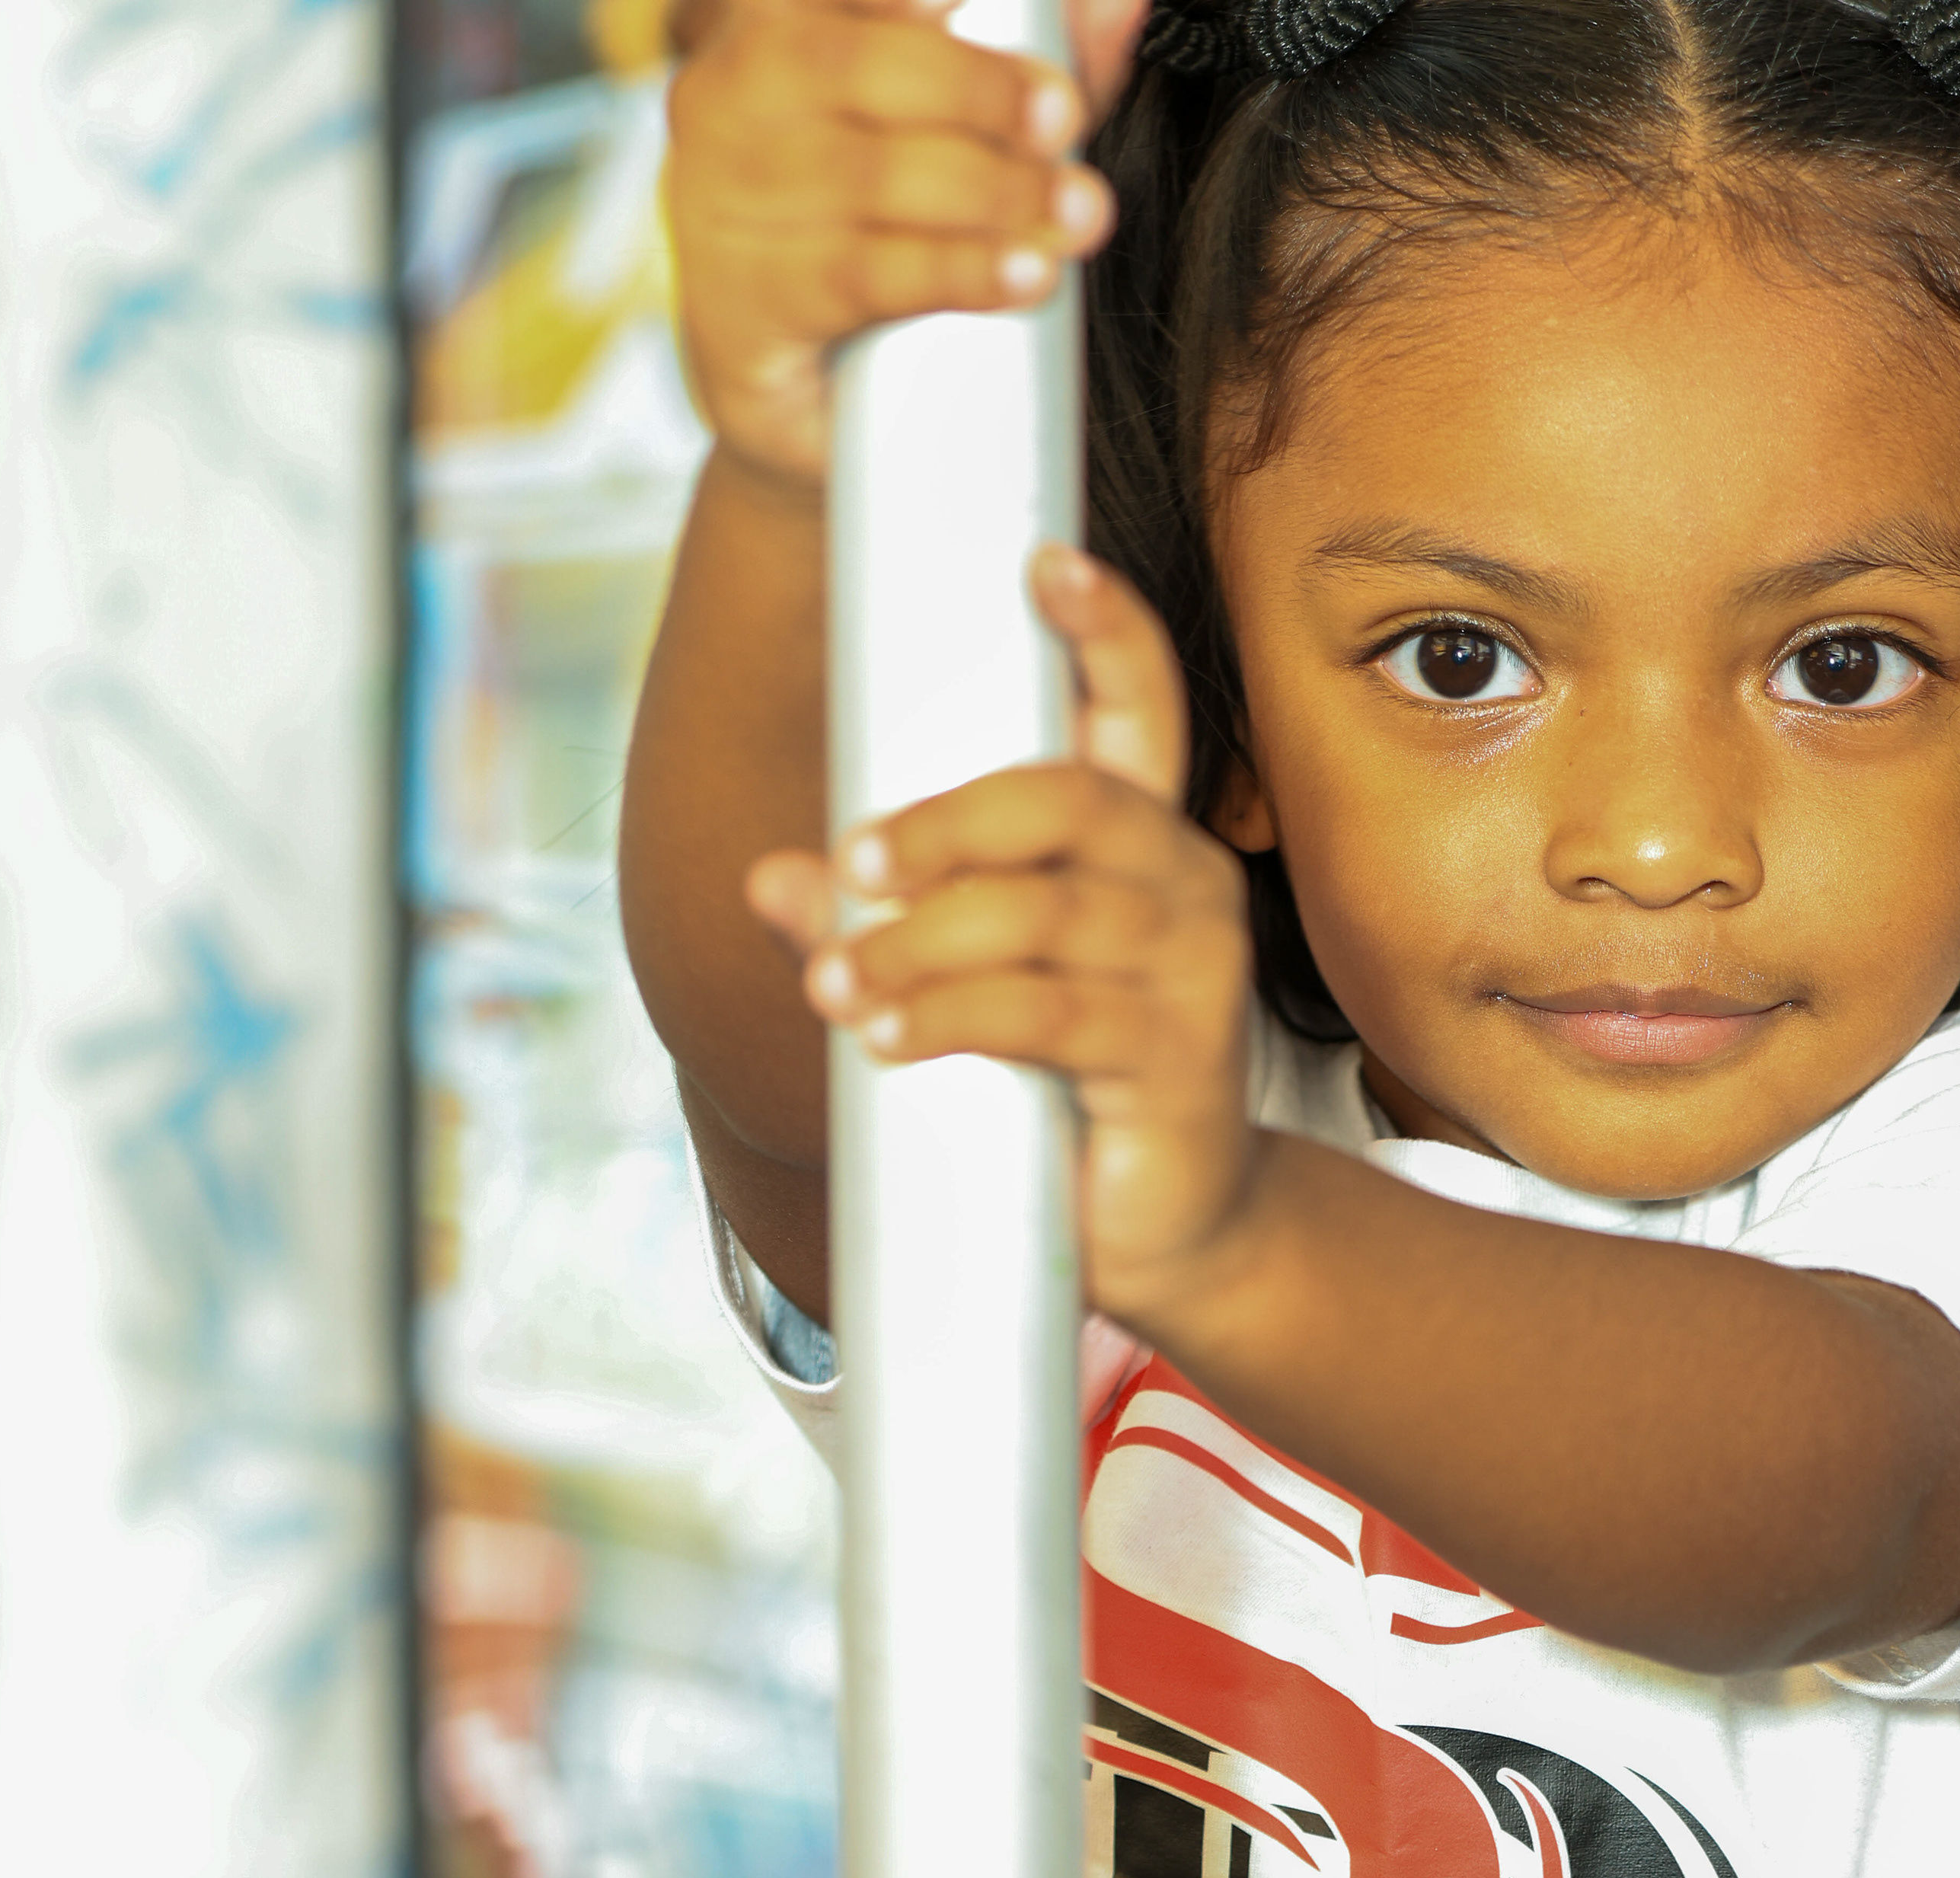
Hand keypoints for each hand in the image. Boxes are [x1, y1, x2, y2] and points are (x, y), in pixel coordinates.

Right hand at [661, 0, 1136, 484]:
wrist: (802, 402)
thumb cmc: (873, 237)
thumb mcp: (953, 140)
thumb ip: (1029, 67)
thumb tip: (1119, 7)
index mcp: (770, 25)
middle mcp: (727, 96)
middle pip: (860, 68)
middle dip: (979, 92)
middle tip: (1065, 120)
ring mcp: (719, 202)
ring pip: (871, 179)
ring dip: (991, 195)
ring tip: (1077, 214)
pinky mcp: (739, 306)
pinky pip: (863, 275)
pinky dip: (954, 272)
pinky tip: (1022, 275)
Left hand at [749, 551, 1261, 1330]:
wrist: (1176, 1234)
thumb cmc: (1073, 1095)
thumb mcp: (972, 993)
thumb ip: (881, 927)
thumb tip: (768, 881)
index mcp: (1143, 844)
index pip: (1140, 707)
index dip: (1103, 628)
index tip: (1040, 561)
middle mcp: (1185, 886)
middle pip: (1065, 800)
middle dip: (942, 825)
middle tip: (852, 865)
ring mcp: (1191, 972)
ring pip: (1039, 915)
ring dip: (916, 945)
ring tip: (837, 985)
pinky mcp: (1175, 1060)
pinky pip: (1046, 1014)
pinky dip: (949, 1018)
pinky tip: (884, 1038)